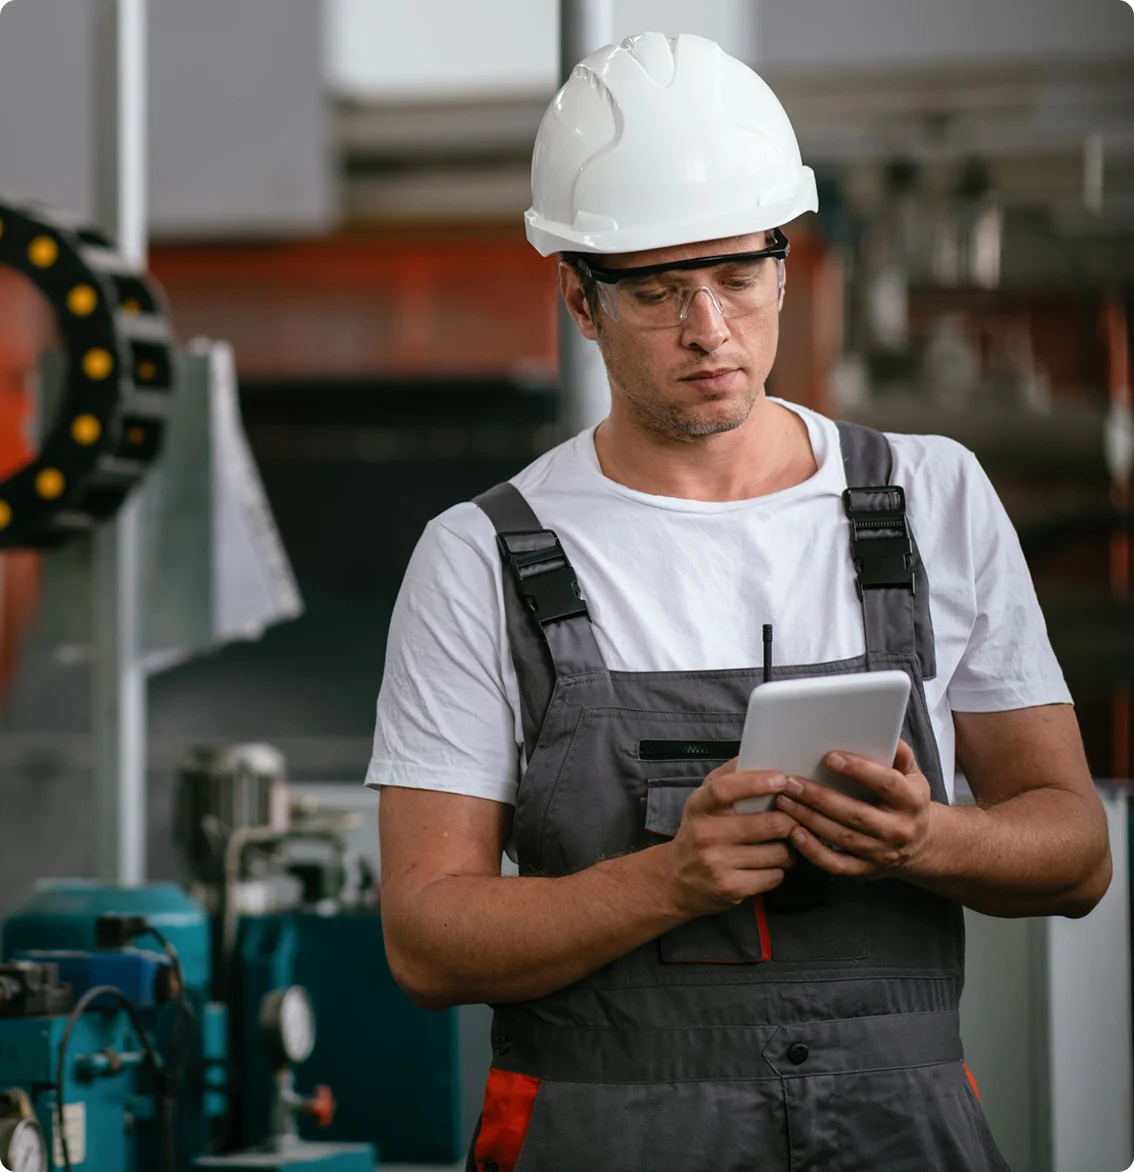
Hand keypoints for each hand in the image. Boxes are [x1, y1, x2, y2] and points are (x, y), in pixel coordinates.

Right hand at [667, 760, 797, 917]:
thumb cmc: (698, 832)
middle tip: (796, 819)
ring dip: (788, 848)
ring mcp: (718, 863)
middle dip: (790, 821)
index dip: (757, 782)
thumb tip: (755, 753)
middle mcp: (706, 834)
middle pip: (767, 824)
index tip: (781, 779)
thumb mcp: (702, 801)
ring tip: (782, 844)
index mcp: (699, 807)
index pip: (726, 789)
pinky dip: (779, 869)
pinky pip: (774, 875)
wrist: (675, 880)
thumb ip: (727, 777)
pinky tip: (769, 864)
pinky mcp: (731, 889)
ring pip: (778, 852)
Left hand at [773, 740, 937, 878]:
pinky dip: (813, 851)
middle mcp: (898, 829)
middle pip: (856, 813)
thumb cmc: (907, 801)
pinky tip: (794, 833)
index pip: (886, 783)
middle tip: (790, 782)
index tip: (829, 757)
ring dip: (809, 819)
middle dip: (820, 797)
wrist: (922, 846)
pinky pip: (837, 865)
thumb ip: (900, 755)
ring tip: (784, 801)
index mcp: (911, 801)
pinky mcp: (866, 869)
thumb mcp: (913, 776)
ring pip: (842, 838)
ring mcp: (882, 853)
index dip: (858, 769)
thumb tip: (885, 734)